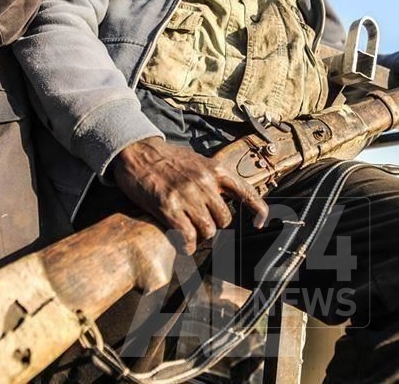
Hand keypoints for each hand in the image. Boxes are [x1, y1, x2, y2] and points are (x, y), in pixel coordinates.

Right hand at [112, 137, 268, 254]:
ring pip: (207, 230)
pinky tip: (182, 244)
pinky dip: (187, 246)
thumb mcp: (197, 162)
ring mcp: (187, 195)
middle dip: (214, 224)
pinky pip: (187, 237)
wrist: (137, 153)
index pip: (246, 192)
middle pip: (224, 219)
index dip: (258, 210)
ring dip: (199, 235)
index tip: (261, 222)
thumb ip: (212, 178)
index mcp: (215, 170)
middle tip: (200, 222)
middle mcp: (205, 183)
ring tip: (189, 231)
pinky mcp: (169, 207)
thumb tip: (223, 198)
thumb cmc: (166, 159)